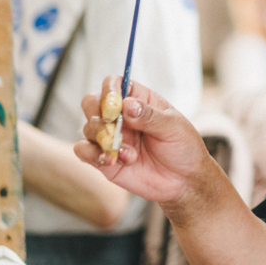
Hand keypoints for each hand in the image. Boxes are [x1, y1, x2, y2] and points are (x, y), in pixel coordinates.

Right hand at [75, 76, 212, 206]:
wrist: (183, 181)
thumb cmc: (183, 148)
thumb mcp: (173, 128)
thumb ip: (150, 116)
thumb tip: (127, 104)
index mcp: (139, 100)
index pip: (114, 83)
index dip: (109, 91)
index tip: (114, 106)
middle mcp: (120, 115)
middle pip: (91, 102)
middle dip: (99, 115)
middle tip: (114, 130)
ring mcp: (110, 136)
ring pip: (87, 127)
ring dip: (104, 140)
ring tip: (129, 154)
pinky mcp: (103, 157)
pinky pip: (82, 150)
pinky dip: (91, 154)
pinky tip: (112, 161)